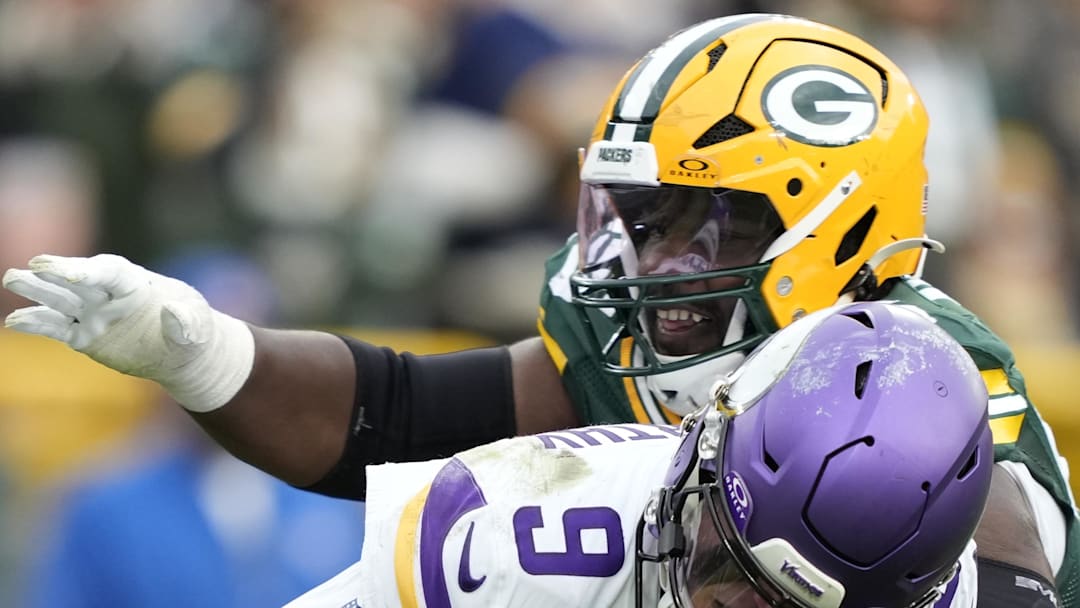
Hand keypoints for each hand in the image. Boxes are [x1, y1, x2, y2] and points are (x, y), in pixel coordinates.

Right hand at [3, 254, 253, 411]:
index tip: (62, 270)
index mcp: (136, 283)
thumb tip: (171, 311)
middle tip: (30, 267)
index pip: (107, 272)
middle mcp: (109, 294)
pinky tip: (13, 321)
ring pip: (60, 300)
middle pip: (77, 281)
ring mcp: (93, 314)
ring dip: (36, 290)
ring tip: (11, 278)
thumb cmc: (193, 330)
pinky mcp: (84, 336)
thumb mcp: (197, 327)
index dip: (85, 270)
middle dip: (55, 274)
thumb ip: (186, 320)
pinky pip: (56, 328)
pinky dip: (36, 323)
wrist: (184, 351)